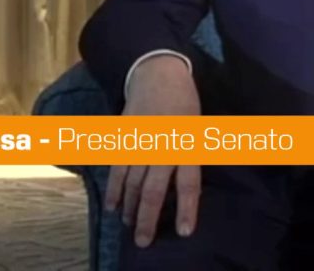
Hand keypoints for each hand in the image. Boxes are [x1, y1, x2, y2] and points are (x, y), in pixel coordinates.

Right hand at [104, 55, 201, 247]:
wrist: (157, 72)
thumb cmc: (185, 102)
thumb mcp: (199, 126)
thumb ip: (193, 155)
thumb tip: (188, 187)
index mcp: (186, 143)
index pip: (188, 182)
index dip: (185, 208)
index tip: (182, 231)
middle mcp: (162, 146)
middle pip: (152, 189)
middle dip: (147, 218)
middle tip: (144, 242)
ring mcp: (140, 142)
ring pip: (132, 183)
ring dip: (130, 208)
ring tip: (131, 226)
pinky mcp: (124, 138)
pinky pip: (117, 169)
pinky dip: (114, 190)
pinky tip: (114, 207)